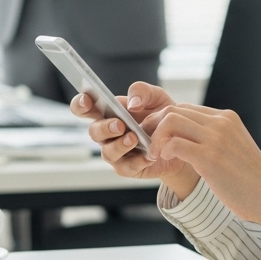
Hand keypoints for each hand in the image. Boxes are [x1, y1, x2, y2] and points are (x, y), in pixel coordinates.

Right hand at [71, 82, 199, 194]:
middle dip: (104, 128)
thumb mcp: (156, 97)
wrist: (179, 139)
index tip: (87, 100)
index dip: (80, 104)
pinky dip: (138, 161)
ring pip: (107, 152)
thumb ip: (142, 92)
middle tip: (120, 124)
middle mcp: (107, 133)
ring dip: (120, 145)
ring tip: (135, 138)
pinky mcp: (127, 168)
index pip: (84, 108)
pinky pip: (126, 167)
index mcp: (108, 113)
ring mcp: (115, 151)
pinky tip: (149, 155)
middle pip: (93, 131)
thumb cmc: (161, 116)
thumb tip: (131, 104)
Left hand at [143, 102, 260, 224]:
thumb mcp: (234, 148)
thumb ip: (213, 138)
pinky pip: (175, 143)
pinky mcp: (210, 157)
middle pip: (174, 109)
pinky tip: (165, 161)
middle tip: (148, 143)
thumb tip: (187, 140)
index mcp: (226, 118)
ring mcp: (216, 138)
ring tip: (155, 153)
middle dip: (154, 124)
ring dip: (156, 137)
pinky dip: (163, 150)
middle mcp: (221, 123)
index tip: (156, 136)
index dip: (164, 120)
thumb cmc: (251, 180)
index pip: (185, 108)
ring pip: (171, 120)